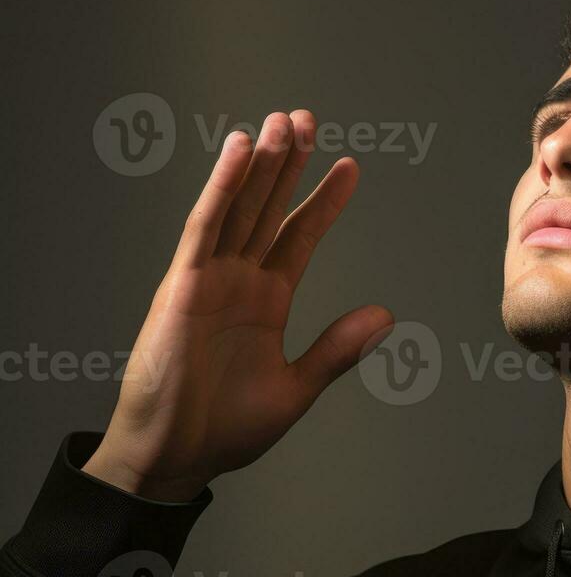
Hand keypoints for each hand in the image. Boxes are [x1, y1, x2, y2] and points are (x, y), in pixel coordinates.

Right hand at [82, 110, 392, 500]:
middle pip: (269, 209)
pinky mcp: (183, 286)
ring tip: (283, 122)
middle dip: (289, 165)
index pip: (300, 237)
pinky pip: (206, 227)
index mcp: (266, 300)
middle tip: (308, 119)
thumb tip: (386, 315)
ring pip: (240, 207)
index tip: (350, 167)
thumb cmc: (227, 428)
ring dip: (260, 164)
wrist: (178, 457)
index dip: (324, 202)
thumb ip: (337, 348)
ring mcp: (209, 279)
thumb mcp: (298, 387)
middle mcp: (239, 280)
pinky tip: (240, 153)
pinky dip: (222, 188)